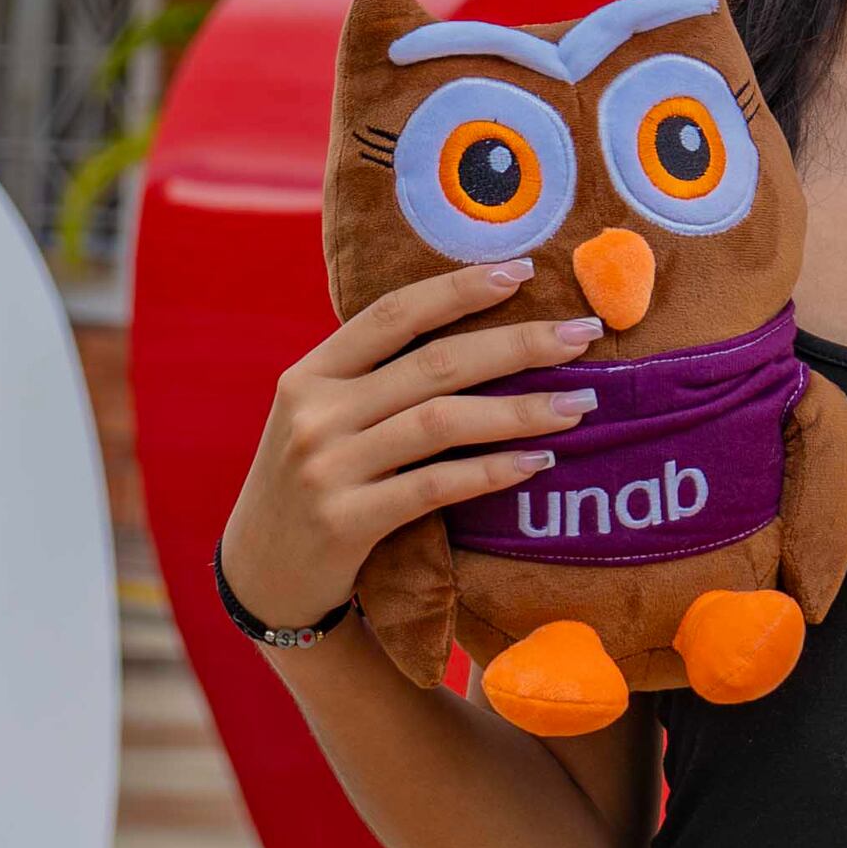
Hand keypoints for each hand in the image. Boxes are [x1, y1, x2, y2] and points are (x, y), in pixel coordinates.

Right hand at [218, 259, 600, 634]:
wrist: (263, 576)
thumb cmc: (311, 484)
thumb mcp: (322, 418)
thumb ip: (373, 379)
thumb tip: (473, 330)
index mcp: (311, 374)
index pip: (392, 314)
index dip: (459, 288)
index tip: (523, 271)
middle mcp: (315, 413)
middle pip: (433, 364)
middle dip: (517, 343)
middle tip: (583, 335)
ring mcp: (327, 468)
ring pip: (442, 422)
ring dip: (520, 410)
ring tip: (579, 404)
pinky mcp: (346, 522)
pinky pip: (435, 487)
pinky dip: (491, 470)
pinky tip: (537, 461)